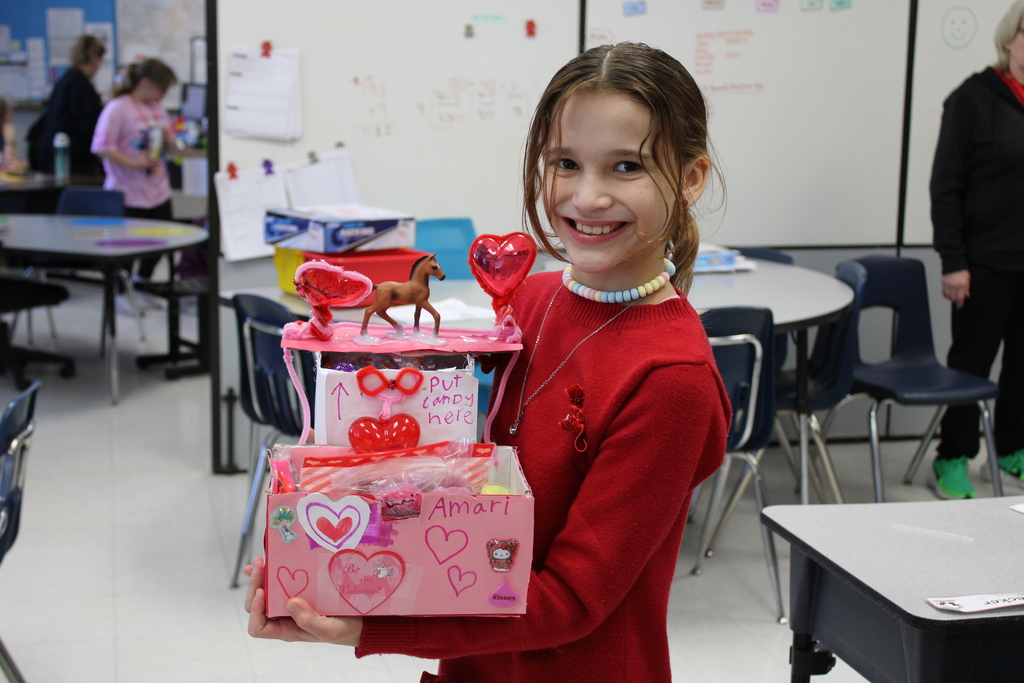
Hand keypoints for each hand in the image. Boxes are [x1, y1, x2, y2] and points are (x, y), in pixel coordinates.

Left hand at [243, 556, 362, 645]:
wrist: (360, 621)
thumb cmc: (343, 630)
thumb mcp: (328, 630)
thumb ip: (309, 621)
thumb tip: (289, 603)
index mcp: (286, 630)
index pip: (258, 627)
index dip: (255, 611)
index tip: (262, 593)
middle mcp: (284, 617)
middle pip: (257, 605)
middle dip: (255, 585)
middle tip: (260, 566)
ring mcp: (290, 603)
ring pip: (266, 591)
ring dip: (260, 576)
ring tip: (261, 560)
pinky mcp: (300, 590)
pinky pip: (280, 582)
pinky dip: (269, 572)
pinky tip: (265, 561)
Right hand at [941, 270, 969, 308]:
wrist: (953, 262)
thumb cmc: (961, 269)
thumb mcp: (967, 278)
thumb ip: (967, 288)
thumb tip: (967, 295)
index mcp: (962, 284)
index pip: (960, 297)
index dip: (960, 304)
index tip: (960, 307)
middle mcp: (954, 285)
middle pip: (953, 298)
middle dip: (955, 301)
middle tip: (957, 302)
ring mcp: (948, 284)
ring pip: (948, 296)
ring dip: (951, 298)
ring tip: (953, 297)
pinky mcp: (943, 283)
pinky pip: (944, 292)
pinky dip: (946, 295)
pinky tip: (948, 294)